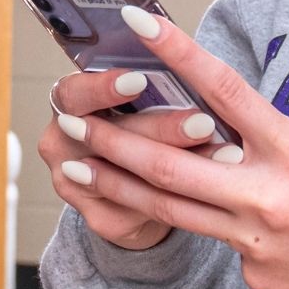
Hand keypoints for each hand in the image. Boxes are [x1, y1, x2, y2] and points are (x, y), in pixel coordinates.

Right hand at [39, 62, 220, 253]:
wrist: (135, 178)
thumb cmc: (140, 120)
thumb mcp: (141, 95)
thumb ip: (155, 86)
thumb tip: (196, 70)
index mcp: (67, 104)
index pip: (73, 94)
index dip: (103, 87)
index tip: (140, 79)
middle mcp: (61, 145)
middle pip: (102, 137)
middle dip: (159, 129)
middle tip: (203, 122)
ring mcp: (75, 186)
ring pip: (126, 177)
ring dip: (181, 164)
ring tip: (227, 154)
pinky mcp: (102, 219)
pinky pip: (143, 209)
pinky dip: (183, 197)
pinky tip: (220, 189)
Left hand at [46, 9, 288, 288]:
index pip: (226, 91)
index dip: (178, 51)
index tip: (138, 22)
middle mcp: (266, 199)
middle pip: (169, 164)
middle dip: (111, 137)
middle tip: (66, 116)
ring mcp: (255, 244)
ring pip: (172, 210)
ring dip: (118, 184)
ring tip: (73, 163)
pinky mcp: (257, 278)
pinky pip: (229, 239)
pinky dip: (222, 220)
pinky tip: (243, 220)